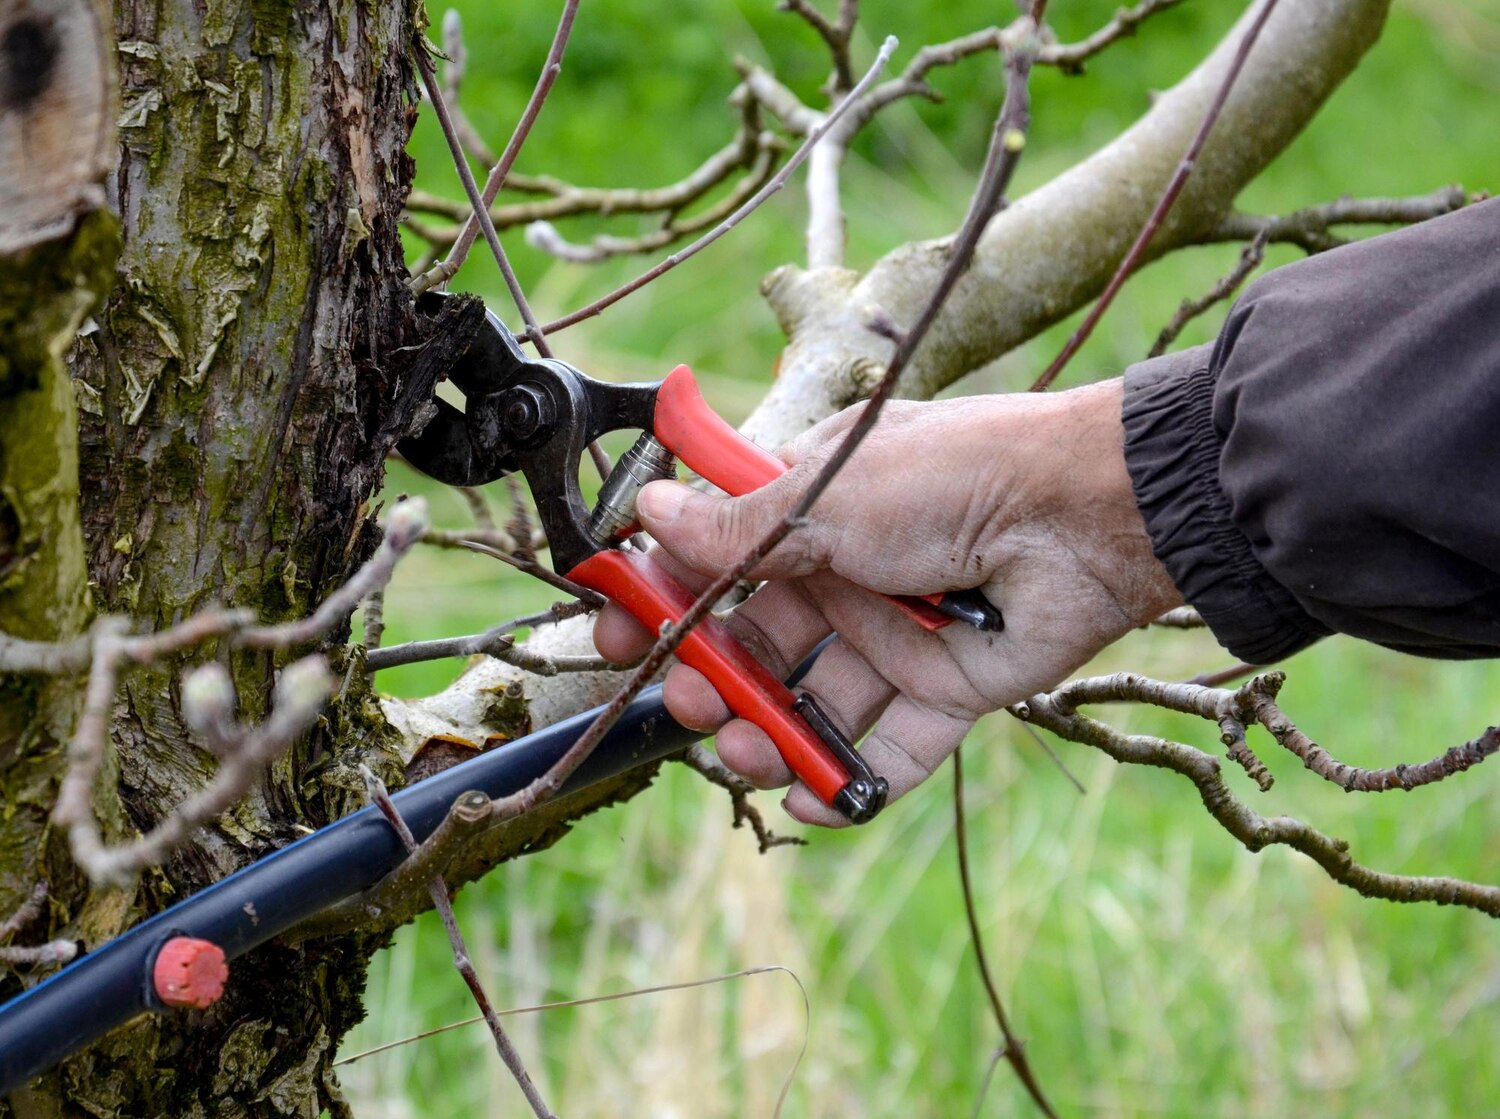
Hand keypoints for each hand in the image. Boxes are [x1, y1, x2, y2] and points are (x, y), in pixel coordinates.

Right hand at [593, 378, 1182, 824]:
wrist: (1084, 515)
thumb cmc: (954, 475)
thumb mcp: (827, 493)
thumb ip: (737, 526)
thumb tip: (650, 514)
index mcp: (813, 509)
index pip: (716, 559)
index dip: (662, 594)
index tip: (614, 626)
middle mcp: (847, 574)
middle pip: (757, 644)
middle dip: (710, 678)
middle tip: (687, 699)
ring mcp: (896, 636)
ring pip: (813, 703)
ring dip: (769, 735)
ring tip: (744, 751)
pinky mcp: (946, 690)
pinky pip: (888, 751)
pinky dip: (848, 784)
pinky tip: (809, 801)